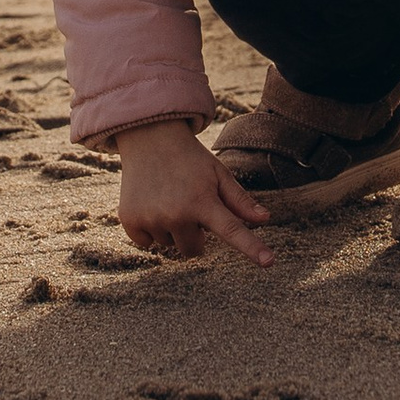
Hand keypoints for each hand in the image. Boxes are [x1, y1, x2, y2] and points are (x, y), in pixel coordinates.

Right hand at [113, 119, 273, 265]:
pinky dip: (149, 229)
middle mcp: (176, 213)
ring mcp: (151, 218)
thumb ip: (239, 200)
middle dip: (195, 234)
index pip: (232, 230)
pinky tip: (150, 204)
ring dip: (171, 228)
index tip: (269, 262)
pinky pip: (147, 243)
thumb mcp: (217, 173)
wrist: (148, 137)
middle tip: (188, 205)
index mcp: (203, 200)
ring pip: (169, 244)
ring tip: (167, 198)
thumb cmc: (189, 158)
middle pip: (193, 249)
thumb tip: (265, 219)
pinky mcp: (130, 220)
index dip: (252, 248)